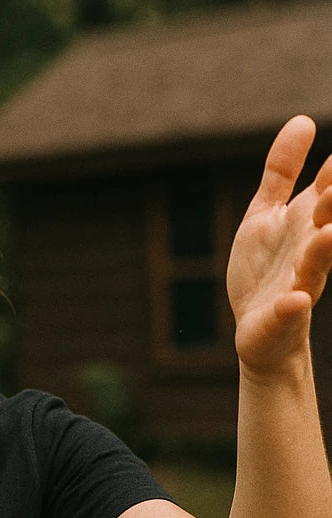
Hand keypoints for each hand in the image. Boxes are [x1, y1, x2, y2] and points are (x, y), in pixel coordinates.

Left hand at [227, 115, 331, 375]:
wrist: (259, 328)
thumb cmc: (265, 268)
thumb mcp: (265, 214)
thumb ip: (281, 172)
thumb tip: (302, 120)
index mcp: (308, 220)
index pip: (330, 187)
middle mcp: (311, 247)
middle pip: (329, 220)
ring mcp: (299, 281)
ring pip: (317, 263)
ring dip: (325, 248)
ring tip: (329, 233)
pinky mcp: (281, 314)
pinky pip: (291, 310)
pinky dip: (293, 305)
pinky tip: (295, 300)